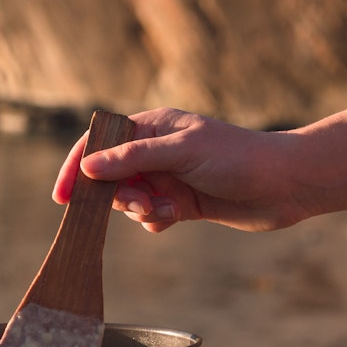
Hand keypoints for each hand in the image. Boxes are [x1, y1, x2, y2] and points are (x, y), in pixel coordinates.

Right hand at [52, 96, 346, 232]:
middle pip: (112, 177)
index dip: (77, 167)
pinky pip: (152, 216)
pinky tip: (173, 219)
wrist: (284, 185)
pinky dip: (156, 220)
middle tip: (137, 204)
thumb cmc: (238, 158)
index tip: (62, 197)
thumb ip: (134, 159)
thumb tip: (88, 166)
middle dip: (117, 196)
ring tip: (164, 210)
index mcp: (153, 126)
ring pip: (131, 200)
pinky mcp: (183, 204)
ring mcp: (169, 178)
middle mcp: (157, 151)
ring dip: (140, 210)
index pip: (100, 143)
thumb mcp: (182, 152)